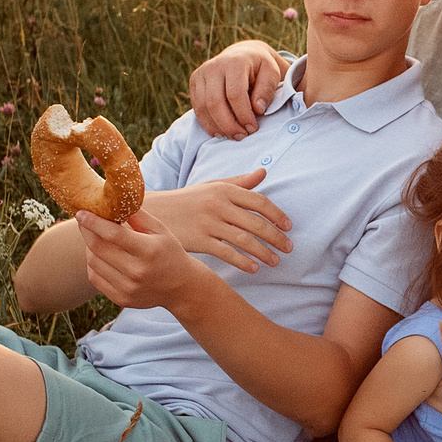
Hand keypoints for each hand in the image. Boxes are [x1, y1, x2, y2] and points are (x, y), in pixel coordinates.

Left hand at [77, 208, 204, 311]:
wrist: (180, 287)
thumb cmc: (169, 252)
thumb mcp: (160, 230)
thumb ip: (137, 215)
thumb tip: (114, 201)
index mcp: (148, 251)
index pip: (114, 234)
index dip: (94, 222)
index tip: (81, 212)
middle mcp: (137, 272)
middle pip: (98, 248)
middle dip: (86, 231)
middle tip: (83, 220)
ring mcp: (128, 288)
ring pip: (93, 262)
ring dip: (89, 247)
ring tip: (95, 237)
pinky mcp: (121, 298)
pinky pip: (95, 278)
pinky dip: (92, 263)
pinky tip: (99, 255)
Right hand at [144, 169, 294, 271]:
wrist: (151, 212)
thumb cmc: (186, 200)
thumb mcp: (211, 186)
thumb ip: (239, 182)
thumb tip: (263, 173)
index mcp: (224, 189)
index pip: (259, 201)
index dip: (277, 215)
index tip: (289, 226)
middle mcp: (218, 204)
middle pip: (256, 223)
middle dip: (276, 237)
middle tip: (289, 248)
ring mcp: (208, 223)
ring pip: (245, 240)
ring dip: (264, 253)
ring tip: (275, 262)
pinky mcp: (199, 240)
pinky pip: (227, 253)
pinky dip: (243, 262)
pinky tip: (254, 268)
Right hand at [188, 41, 287, 140]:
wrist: (243, 54)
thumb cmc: (260, 67)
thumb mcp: (272, 73)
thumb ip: (266, 90)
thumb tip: (257, 109)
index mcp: (235, 62)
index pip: (235, 94)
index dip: (243, 115)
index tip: (253, 128)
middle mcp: (214, 66)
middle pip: (215, 102)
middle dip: (228, 124)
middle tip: (242, 136)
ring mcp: (201, 74)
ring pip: (203, 107)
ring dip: (217, 127)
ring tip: (232, 135)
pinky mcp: (195, 82)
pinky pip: (197, 108)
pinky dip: (208, 123)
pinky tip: (221, 131)